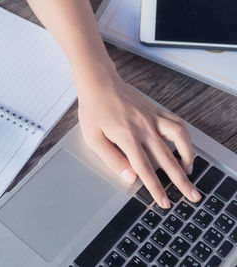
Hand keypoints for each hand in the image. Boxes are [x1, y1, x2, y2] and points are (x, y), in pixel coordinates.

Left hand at [76, 70, 200, 208]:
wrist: (99, 83)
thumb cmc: (93, 110)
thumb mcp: (93, 138)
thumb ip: (112, 159)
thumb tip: (129, 177)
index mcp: (127, 137)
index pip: (145, 169)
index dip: (156, 188)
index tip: (164, 202)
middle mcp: (144, 128)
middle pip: (167, 159)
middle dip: (181, 181)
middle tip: (192, 195)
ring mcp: (152, 117)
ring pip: (180, 137)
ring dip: (188, 155)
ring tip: (188, 169)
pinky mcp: (155, 110)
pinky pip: (177, 122)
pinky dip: (184, 135)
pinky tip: (184, 145)